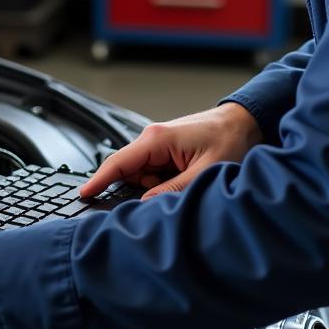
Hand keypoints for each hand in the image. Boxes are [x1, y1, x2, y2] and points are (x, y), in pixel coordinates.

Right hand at [80, 103, 262, 199]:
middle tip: (160, 201)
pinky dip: (162, 183)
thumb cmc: (229, 139)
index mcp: (156, 139)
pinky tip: (182, 184)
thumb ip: (173, 190)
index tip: (83, 195)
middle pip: (127, 172)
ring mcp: (159, 144)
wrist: (245, 123)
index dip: (99, 180)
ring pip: (141, 175)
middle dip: (136, 191)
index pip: (118, 162)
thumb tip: (146, 205)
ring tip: (183, 187)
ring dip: (154, 188)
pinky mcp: (167, 150)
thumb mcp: (204, 173)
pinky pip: (154, 172)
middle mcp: (153, 138)